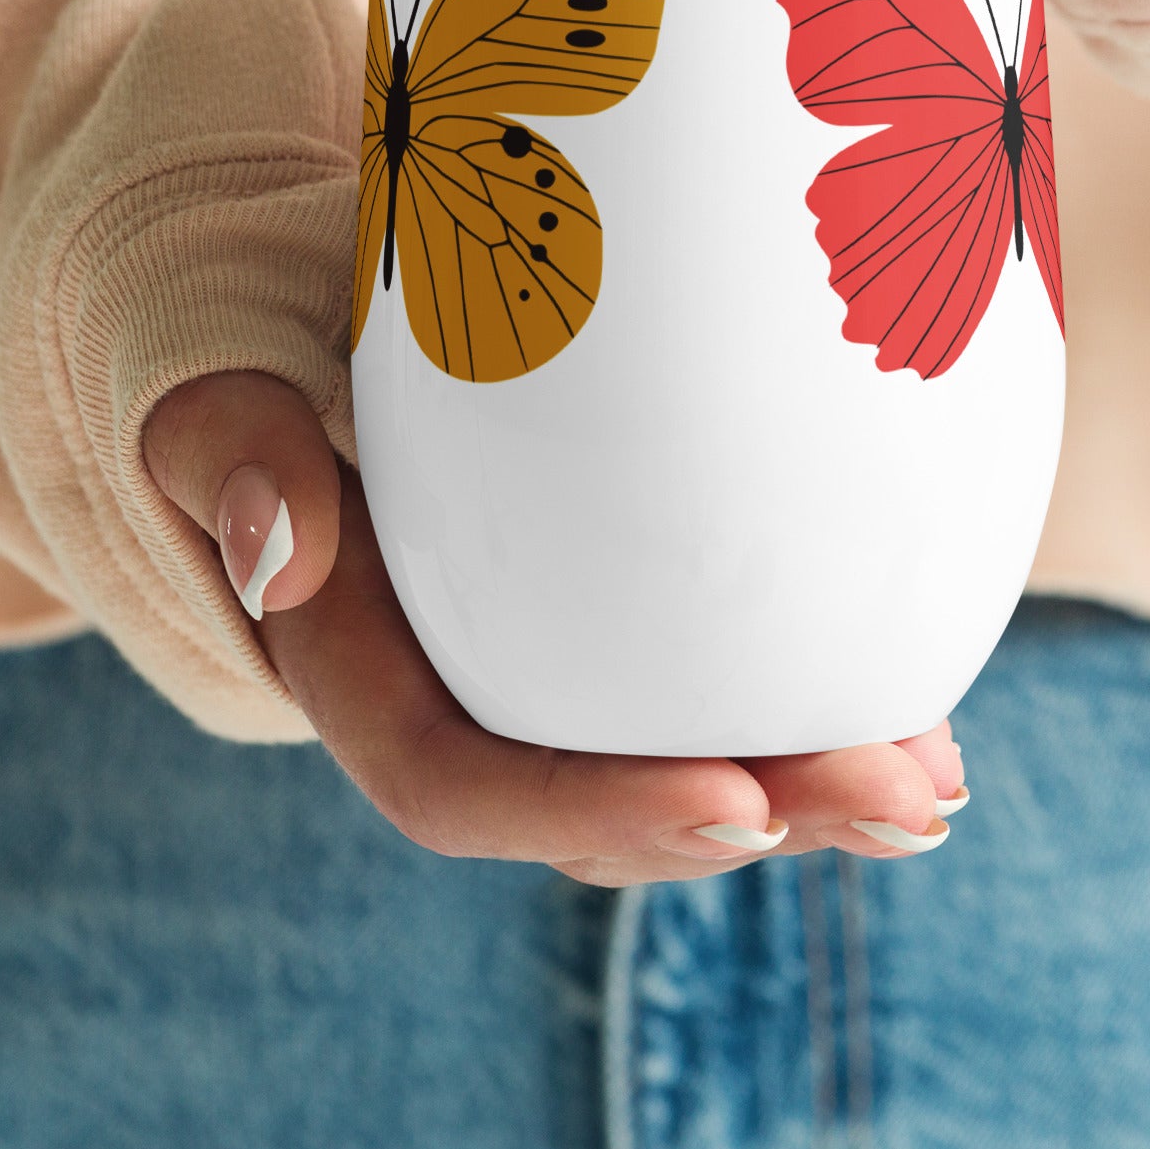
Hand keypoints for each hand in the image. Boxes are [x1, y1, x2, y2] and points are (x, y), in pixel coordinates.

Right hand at [142, 371, 962, 885]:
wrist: (276, 334)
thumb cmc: (253, 360)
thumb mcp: (213, 391)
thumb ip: (226, 449)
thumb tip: (290, 540)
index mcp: (355, 671)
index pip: (459, 784)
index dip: (592, 814)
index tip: (737, 805)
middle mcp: (456, 689)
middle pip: (602, 797)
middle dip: (757, 814)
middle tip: (906, 798)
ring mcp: (534, 658)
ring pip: (668, 753)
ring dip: (808, 780)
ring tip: (935, 775)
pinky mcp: (600, 607)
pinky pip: (696, 677)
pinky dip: (798, 693)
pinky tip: (907, 694)